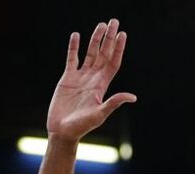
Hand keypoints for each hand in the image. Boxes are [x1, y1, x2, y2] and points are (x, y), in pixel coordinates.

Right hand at [46, 18, 135, 140]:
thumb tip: (132, 97)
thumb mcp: (99, 115)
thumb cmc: (81, 127)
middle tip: (113, 21)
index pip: (113, 62)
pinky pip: (72, 59)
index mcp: (102, 85)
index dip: (118, 48)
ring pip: (90, 54)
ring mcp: (80, 78)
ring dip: (95, 39)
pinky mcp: (67, 79)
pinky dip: (73, 47)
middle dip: (109, 38)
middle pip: (103, 54)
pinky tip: (76, 35)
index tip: (122, 34)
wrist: (62, 131)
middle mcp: (93, 79)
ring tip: (100, 25)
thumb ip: (113, 103)